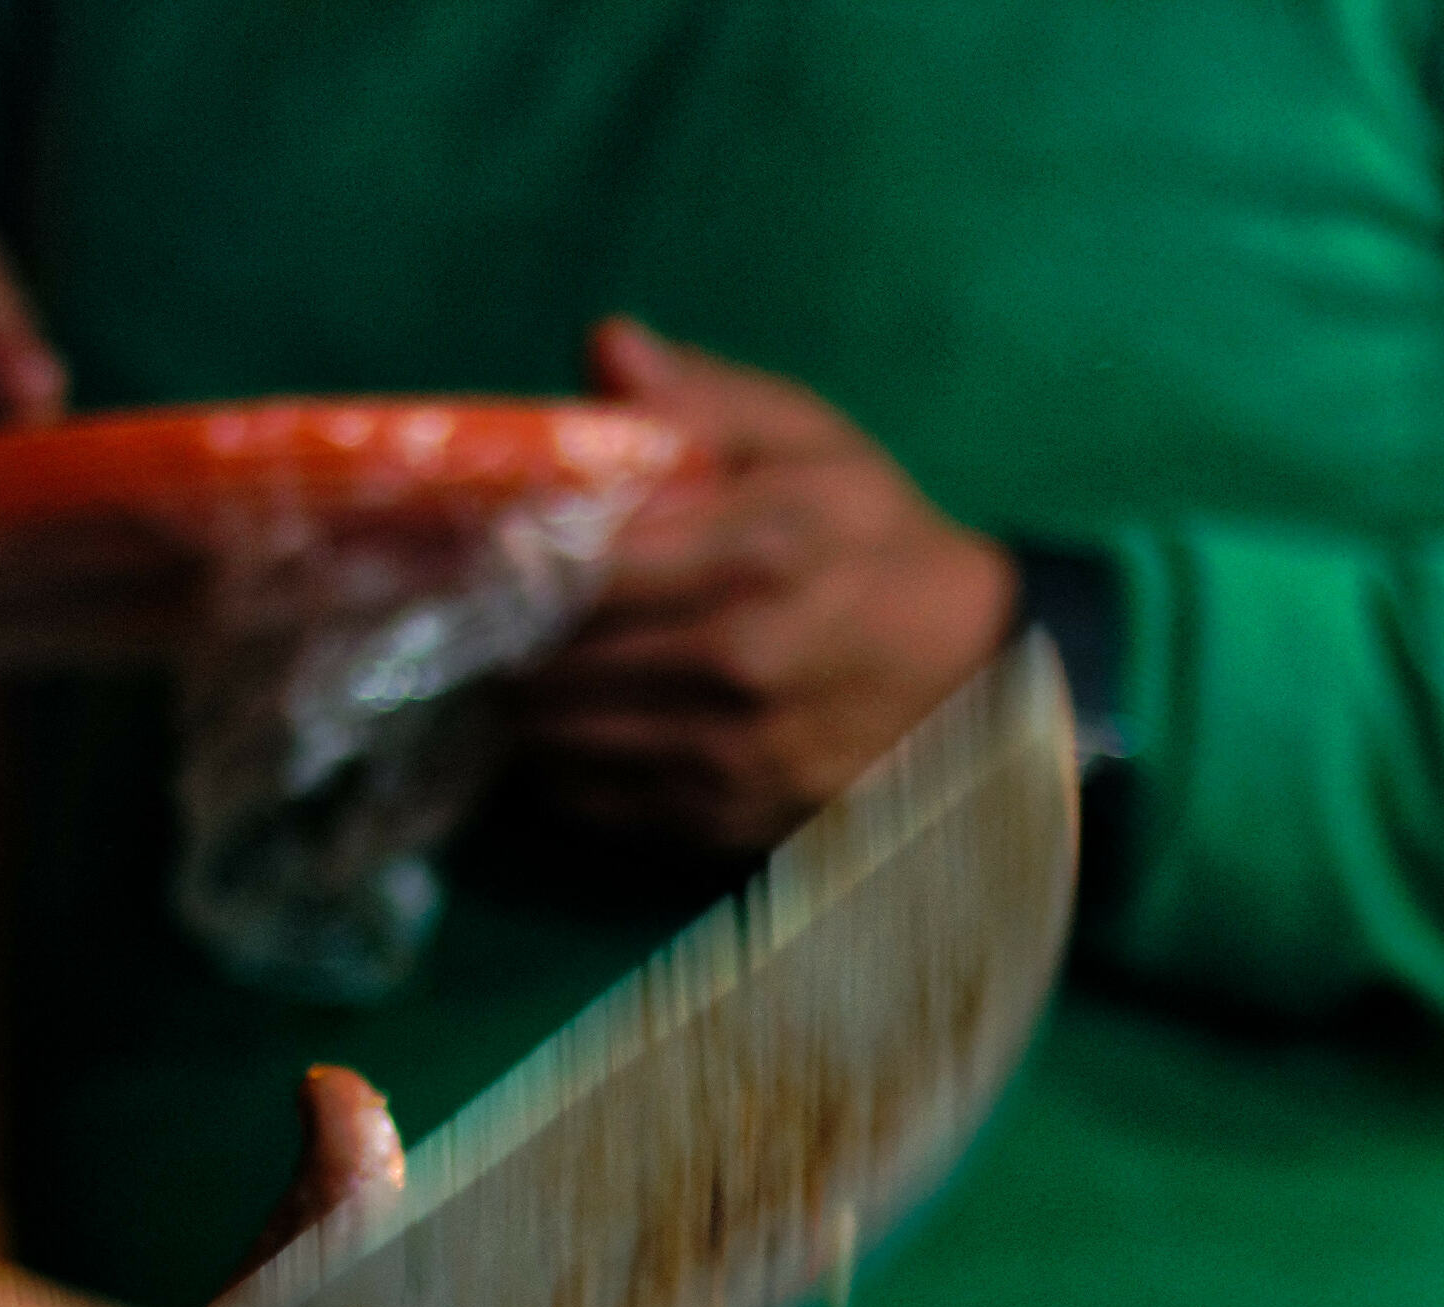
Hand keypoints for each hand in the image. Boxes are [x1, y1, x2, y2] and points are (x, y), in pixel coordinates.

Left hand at [509, 321, 1021, 853]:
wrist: (975, 677)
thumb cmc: (880, 543)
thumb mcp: (814, 443)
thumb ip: (705, 400)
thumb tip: (606, 348)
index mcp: (757, 550)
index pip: (575, 562)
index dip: (501, 554)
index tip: (469, 540)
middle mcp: (737, 660)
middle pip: (549, 656)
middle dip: (499, 631)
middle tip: (476, 605)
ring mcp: (728, 753)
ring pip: (556, 735)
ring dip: (522, 699)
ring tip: (521, 660)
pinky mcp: (721, 821)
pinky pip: (592, 801)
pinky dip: (560, 763)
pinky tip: (575, 722)